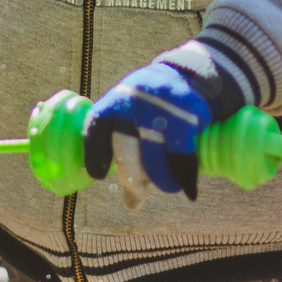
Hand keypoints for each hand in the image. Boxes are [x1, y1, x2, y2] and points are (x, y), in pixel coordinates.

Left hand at [83, 59, 220, 201]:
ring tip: (167, 187)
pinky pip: (182, 154)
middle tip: (138, 195)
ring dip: (161, 180)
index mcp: (113, 102)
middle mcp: (134, 102)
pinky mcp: (188, 114)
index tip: (97, 175)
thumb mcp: (132, 119)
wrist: (187, 77)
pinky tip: (187, 188)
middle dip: (132, 178)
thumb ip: (125, 155)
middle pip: (126, 150)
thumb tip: (131, 204)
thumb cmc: (150, 108)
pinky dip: (185, 175)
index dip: (94, 154)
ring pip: (155, 156)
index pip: (96, 129)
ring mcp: (161, 108)